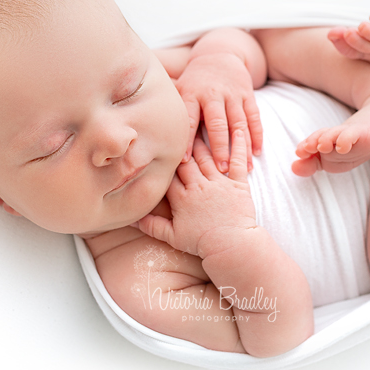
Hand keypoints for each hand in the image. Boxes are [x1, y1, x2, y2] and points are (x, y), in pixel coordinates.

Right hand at [135, 129, 255, 257]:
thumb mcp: (172, 237)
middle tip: (177, 128)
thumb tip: (130, 220)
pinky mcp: (238, 184)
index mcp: (182, 197)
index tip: (158, 148)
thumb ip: (151, 226)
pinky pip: (237, 161)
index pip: (169, 174)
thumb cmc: (201, 243)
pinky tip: (236, 130)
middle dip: (181, 145)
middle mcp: (198, 186)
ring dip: (203, 140)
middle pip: (187, 161)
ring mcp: (219, 183)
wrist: (231, 246)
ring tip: (199, 123)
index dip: (163, 161)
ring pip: (208, 156)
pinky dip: (238, 145)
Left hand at [175, 53, 262, 172]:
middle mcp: (212, 94)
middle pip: (217, 124)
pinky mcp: (247, 94)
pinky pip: (254, 117)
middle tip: (222, 170)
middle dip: (220, 148)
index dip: (187, 142)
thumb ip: (172, 110)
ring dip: (242, 146)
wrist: (218, 54)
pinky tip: (257, 152)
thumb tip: (151, 135)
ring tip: (245, 168)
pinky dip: (257, 135)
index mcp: (192, 94)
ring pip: (239, 123)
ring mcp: (232, 94)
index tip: (186, 162)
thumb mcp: (179, 89)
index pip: (189, 121)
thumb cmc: (194, 81)